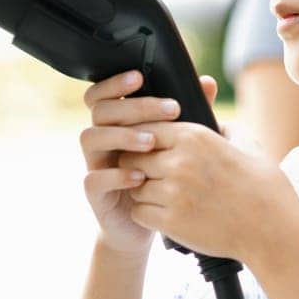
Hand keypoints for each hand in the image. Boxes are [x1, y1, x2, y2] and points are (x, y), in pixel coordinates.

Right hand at [77, 70, 215, 254]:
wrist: (146, 222)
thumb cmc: (163, 175)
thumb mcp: (176, 143)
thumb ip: (188, 112)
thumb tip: (208, 82)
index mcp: (116, 124)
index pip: (102, 94)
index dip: (114, 83)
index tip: (140, 76)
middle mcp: (102, 140)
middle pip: (101, 111)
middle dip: (135, 107)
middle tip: (171, 109)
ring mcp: (95, 165)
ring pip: (90, 138)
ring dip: (121, 136)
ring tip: (152, 142)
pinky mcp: (95, 193)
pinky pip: (93, 179)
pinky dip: (115, 175)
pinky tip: (140, 177)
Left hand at [116, 94, 289, 261]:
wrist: (272, 229)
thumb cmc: (264, 187)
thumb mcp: (249, 145)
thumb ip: (226, 129)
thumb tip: (217, 124)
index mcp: (196, 137)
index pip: (147, 129)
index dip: (145, 140)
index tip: (150, 150)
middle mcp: (180, 161)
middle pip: (131, 158)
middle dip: (138, 166)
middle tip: (152, 176)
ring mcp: (173, 192)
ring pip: (133, 187)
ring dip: (143, 192)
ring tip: (163, 198)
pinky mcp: (170, 221)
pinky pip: (139, 212)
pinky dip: (148, 215)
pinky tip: (165, 214)